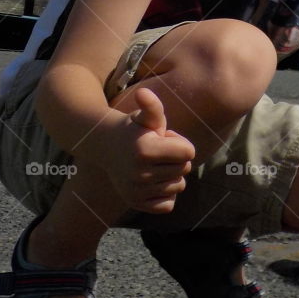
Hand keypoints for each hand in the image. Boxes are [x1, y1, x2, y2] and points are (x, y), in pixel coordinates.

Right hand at [101, 87, 195, 213]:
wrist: (108, 147)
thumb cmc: (135, 129)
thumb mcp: (146, 116)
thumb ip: (152, 105)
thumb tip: (143, 92)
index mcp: (145, 150)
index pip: (189, 152)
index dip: (180, 143)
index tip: (164, 139)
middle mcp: (140, 173)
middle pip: (184, 169)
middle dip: (176, 158)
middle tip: (158, 151)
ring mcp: (137, 191)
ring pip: (178, 186)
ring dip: (172, 175)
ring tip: (154, 164)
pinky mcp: (136, 204)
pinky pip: (168, 205)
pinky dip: (166, 195)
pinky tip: (154, 182)